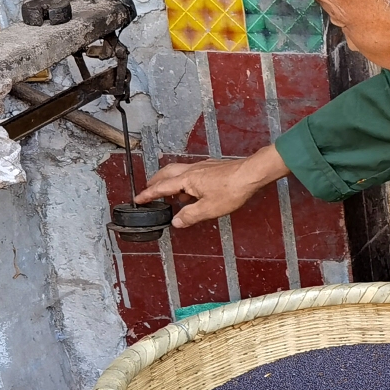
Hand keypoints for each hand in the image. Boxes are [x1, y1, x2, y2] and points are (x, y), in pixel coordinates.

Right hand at [137, 145, 287, 228]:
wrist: (252, 174)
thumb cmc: (233, 189)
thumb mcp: (209, 208)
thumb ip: (190, 216)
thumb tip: (177, 222)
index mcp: (186, 180)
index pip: (161, 188)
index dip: (148, 194)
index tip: (138, 199)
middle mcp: (192, 170)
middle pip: (166, 174)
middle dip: (155, 182)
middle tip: (148, 190)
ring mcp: (202, 167)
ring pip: (179, 172)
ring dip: (171, 181)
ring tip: (172, 195)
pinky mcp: (212, 167)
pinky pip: (192, 173)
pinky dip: (185, 180)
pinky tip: (194, 190)